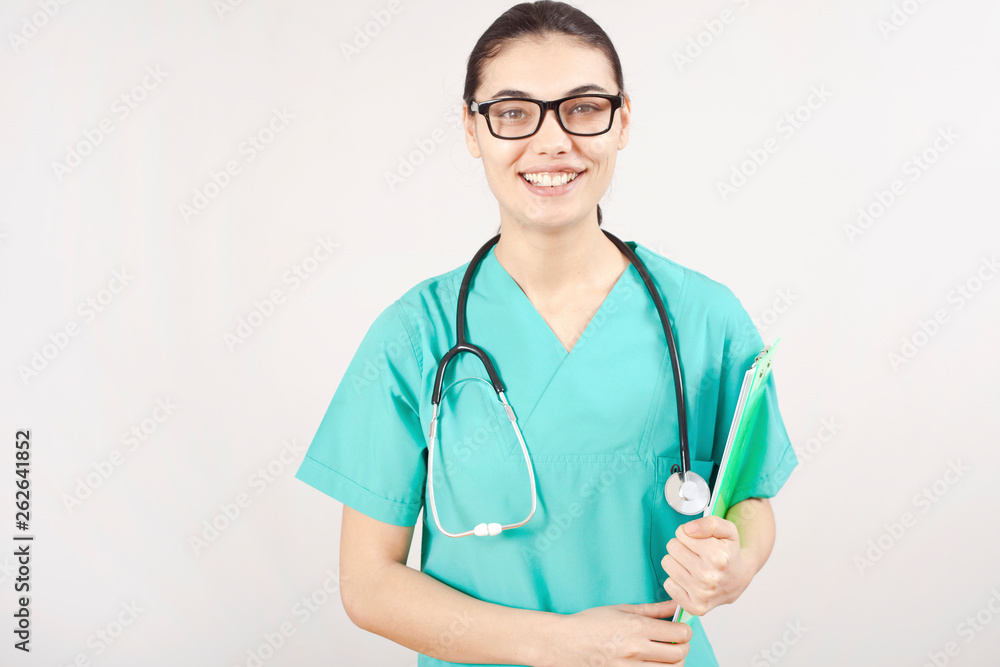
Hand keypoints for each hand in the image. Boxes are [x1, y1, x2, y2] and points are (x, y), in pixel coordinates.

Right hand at [542, 600, 690, 665]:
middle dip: (683, 648)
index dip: (685, 631)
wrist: (565, 643)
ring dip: (674, 663)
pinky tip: (652, 663)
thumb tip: (676, 605)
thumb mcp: (621, 609)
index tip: (681, 629)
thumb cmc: (590, 624)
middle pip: (680, 655)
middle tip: (676, 643)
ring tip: (665, 655)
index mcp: (636, 627)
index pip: (679, 633)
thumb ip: (653, 609)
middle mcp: (635, 649)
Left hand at [660, 515, 753, 615]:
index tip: (698, 541)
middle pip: (672, 547)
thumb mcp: (727, 530)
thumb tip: (687, 530)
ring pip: (667, 564)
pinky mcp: (695, 607)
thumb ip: (709, 523)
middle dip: (681, 546)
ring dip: (677, 562)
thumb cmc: (729, 553)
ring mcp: (702, 594)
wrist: (739, 579)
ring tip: (692, 565)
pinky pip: (668, 584)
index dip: (687, 534)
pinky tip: (690, 579)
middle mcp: (709, 577)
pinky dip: (676, 580)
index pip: (680, 533)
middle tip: (695, 553)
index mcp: (717, 556)